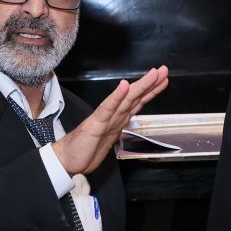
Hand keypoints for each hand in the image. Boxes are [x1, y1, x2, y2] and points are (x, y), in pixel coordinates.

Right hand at [52, 66, 168, 175]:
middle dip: (150, 83)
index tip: (163, 80)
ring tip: (153, 74)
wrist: (67, 159)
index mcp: (118, 119)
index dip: (151, 91)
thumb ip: (118, 127)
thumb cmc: (85, 149)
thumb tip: (128, 120)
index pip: (137, 102)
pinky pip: (108, 108)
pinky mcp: (96, 124)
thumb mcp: (109, 139)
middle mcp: (114, 116)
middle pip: (135, 96)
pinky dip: (117, 96)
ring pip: (126, 99)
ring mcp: (105, 118)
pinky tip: (123, 86)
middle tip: (163, 70)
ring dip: (140, 86)